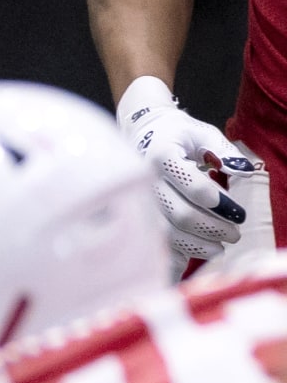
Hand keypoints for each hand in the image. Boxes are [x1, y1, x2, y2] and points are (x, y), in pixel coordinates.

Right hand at [117, 76, 259, 278]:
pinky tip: (197, 249)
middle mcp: (147, 178)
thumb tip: (243, 170)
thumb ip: (224, 150)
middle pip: (182, 215)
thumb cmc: (176, 134)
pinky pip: (157, 241)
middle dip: (214, 229)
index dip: (221, 204)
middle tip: (235, 233)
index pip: (194, 187)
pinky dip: (178, 252)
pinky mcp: (138, 212)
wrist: (141, 130)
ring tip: (220, 245)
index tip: (239, 213)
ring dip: (199, 245)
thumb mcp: (201, 133)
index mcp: (163, 154)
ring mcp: (140, 198)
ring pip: (169, 233)